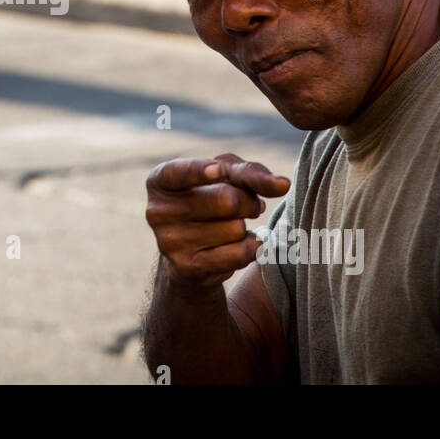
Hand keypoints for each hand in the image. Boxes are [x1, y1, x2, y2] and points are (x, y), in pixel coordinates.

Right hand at [145, 154, 290, 290]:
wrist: (194, 250)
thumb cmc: (213, 198)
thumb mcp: (229, 176)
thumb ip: (253, 174)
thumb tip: (282, 185)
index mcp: (160, 180)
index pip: (181, 172)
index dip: (201, 170)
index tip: (218, 170)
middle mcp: (157, 211)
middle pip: (227, 200)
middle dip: (247, 202)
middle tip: (246, 206)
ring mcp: (169, 242)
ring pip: (235, 228)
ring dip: (244, 227)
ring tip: (231, 227)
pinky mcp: (187, 268)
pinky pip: (239, 254)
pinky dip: (250, 247)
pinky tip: (238, 245)